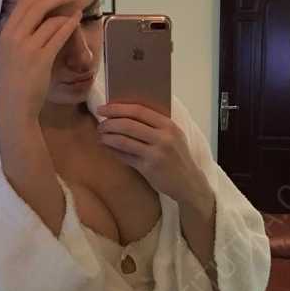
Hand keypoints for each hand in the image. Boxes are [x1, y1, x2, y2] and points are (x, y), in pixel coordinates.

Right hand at [0, 0, 79, 127]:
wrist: (14, 105)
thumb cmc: (14, 83)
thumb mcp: (9, 55)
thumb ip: (17, 38)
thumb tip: (31, 25)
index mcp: (5, 34)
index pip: (22, 5)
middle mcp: (14, 36)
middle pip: (35, 6)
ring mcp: (27, 47)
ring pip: (49, 20)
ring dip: (65, 11)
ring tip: (76, 8)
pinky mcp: (41, 58)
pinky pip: (58, 35)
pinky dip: (69, 24)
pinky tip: (77, 20)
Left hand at [96, 103, 213, 208]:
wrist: (189, 182)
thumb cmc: (177, 157)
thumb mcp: (173, 136)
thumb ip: (154, 125)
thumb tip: (124, 114)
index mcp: (169, 125)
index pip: (139, 110)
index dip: (118, 108)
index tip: (103, 108)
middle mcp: (164, 138)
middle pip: (129, 124)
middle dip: (110, 122)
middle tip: (100, 124)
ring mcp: (156, 153)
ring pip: (124, 140)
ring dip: (108, 136)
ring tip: (101, 135)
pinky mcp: (149, 168)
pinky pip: (125, 156)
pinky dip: (113, 150)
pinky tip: (107, 147)